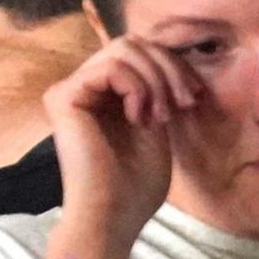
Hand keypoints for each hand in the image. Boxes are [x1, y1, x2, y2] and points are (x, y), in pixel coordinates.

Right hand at [43, 36, 196, 249]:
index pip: (139, 51)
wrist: (114, 216)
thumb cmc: (137, 184)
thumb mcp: (157, 125)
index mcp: (104, 93)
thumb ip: (157, 89)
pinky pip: (110, 67)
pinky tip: (140, 118)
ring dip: (156, 79)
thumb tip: (171, 57)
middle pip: (131, 43)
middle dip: (168, 67)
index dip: (173, 65)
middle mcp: (82, 87)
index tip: (195, 97)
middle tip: (185, 102)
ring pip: (123, 48)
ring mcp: (69, 90)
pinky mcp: (62, 97)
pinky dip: (137, 87)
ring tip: (161, 115)